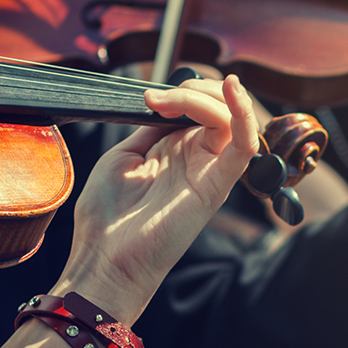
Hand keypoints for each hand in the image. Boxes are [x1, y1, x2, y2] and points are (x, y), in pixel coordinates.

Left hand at [52, 76, 259, 323]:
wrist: (103, 259)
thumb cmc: (108, 218)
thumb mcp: (123, 157)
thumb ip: (149, 129)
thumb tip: (165, 104)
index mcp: (176, 153)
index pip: (200, 108)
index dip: (183, 91)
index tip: (148, 96)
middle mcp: (198, 161)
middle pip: (219, 109)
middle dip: (196, 89)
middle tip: (160, 98)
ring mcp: (209, 173)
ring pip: (231, 120)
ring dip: (206, 98)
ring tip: (174, 99)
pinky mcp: (216, 187)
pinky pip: (245, 146)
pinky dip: (244, 114)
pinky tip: (232, 90)